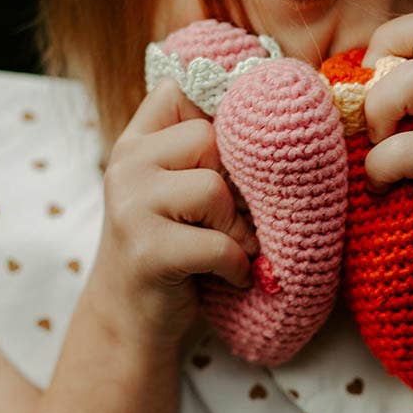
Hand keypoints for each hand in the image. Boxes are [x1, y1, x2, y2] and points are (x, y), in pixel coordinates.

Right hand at [88, 77, 260, 352]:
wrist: (131, 324)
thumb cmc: (176, 249)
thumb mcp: (182, 189)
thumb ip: (208, 150)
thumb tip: (286, 108)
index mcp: (138, 140)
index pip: (183, 88)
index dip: (223, 110)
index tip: (241, 146)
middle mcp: (126, 162)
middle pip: (211, 139)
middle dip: (235, 184)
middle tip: (234, 220)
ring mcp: (130, 205)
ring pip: (214, 188)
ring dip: (236, 227)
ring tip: (231, 249)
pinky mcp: (145, 250)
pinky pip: (217, 243)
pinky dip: (235, 265)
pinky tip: (229, 276)